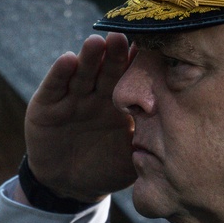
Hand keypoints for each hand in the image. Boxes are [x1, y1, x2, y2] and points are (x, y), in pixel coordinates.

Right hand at [24, 32, 136, 202]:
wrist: (69, 185)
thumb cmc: (106, 169)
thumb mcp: (130, 160)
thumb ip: (148, 147)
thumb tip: (177, 136)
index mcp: (122, 104)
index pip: (133, 79)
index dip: (141, 65)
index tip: (153, 49)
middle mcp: (98, 94)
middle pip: (108, 70)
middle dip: (115, 54)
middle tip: (123, 37)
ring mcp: (73, 97)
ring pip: (83, 73)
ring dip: (89, 57)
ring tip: (96, 42)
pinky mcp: (47, 105)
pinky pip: (55, 87)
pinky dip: (60, 73)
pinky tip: (68, 59)